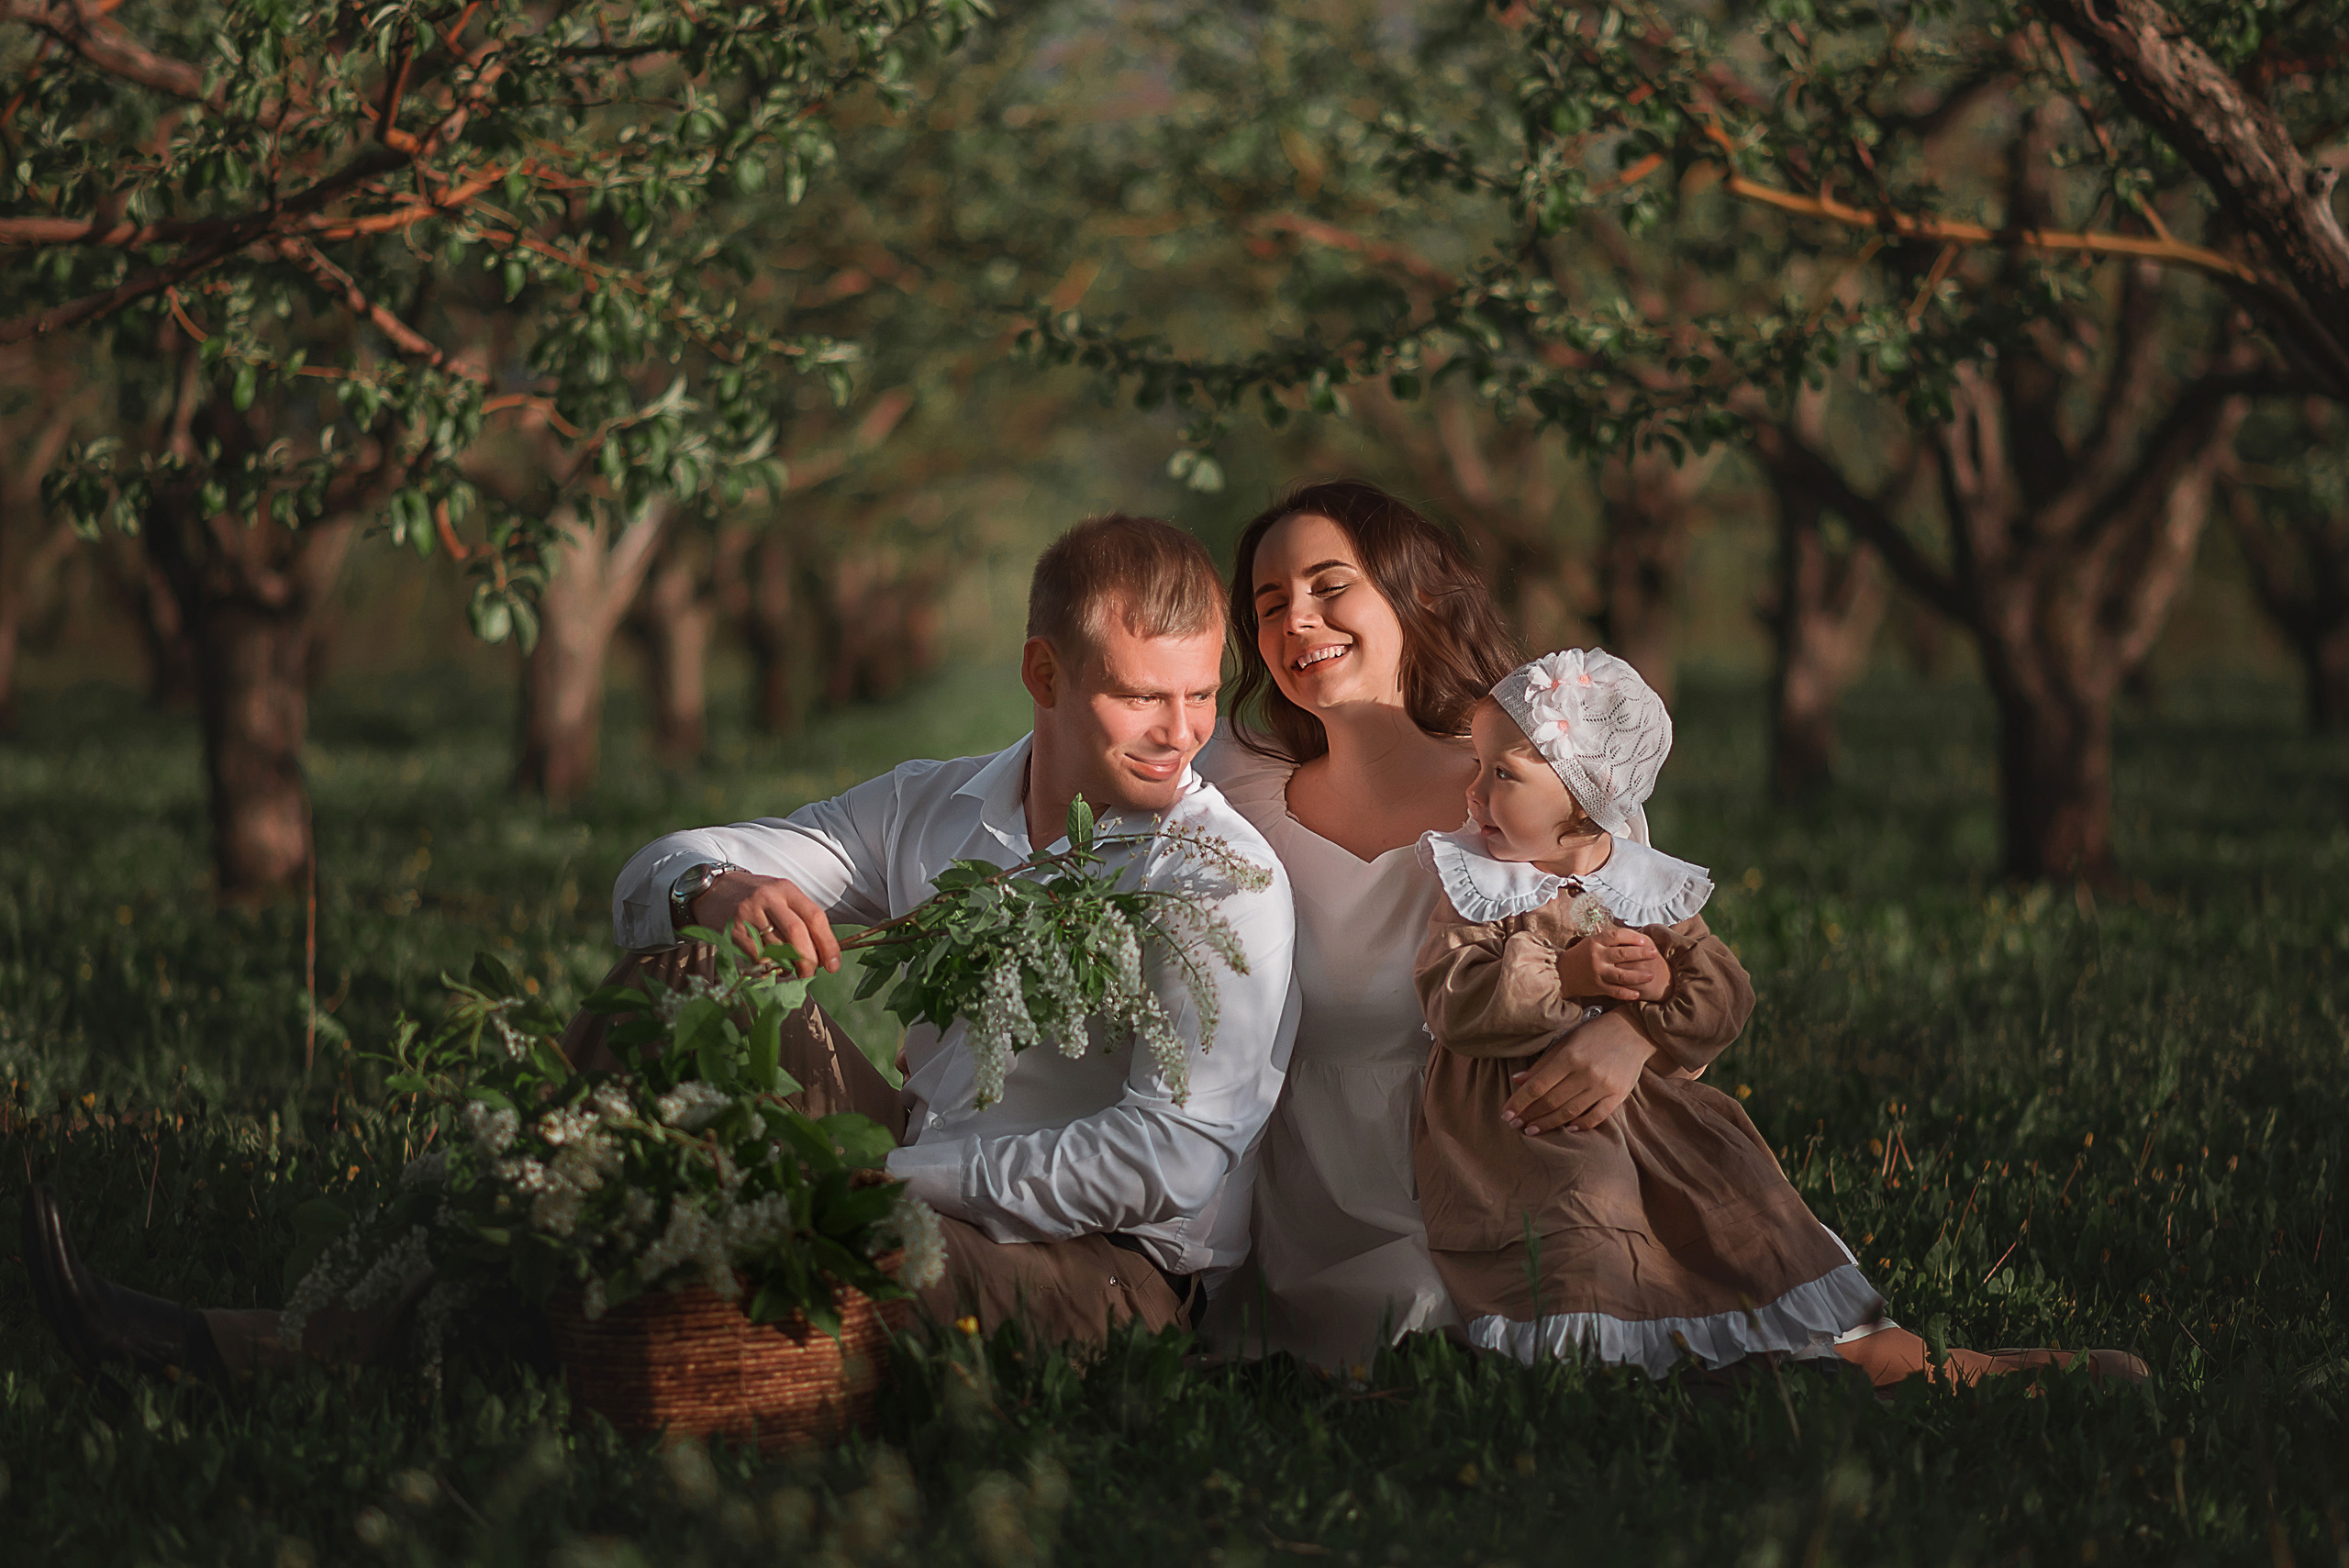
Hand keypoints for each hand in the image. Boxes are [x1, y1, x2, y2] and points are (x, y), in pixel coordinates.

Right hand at [686, 871, 839, 975]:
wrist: (711, 889)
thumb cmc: (753, 897)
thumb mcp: (779, 896)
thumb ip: (800, 918)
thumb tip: (821, 953)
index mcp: (786, 889)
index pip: (815, 917)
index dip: (828, 944)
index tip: (834, 965)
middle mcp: (769, 898)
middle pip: (797, 933)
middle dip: (809, 959)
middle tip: (811, 973)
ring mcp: (749, 913)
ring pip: (777, 947)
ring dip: (789, 966)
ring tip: (791, 970)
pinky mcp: (733, 930)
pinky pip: (757, 956)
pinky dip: (769, 968)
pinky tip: (771, 967)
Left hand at [1503, 1010, 1657, 1133]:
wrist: (1635, 1030)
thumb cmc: (1595, 1034)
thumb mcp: (1566, 1040)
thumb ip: (1543, 1063)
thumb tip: (1517, 1080)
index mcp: (1570, 1056)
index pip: (1538, 1085)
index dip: (1520, 1102)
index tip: (1506, 1114)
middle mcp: (1586, 1072)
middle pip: (1552, 1101)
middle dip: (1530, 1115)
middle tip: (1514, 1125)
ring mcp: (1604, 1085)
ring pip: (1571, 1112)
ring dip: (1549, 1124)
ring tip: (1532, 1130)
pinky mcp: (1619, 1094)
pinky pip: (1597, 1116)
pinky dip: (1581, 1125)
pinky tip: (1566, 1129)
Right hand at [1556, 928, 1668, 1001]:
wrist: (1562, 973)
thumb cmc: (1582, 954)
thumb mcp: (1592, 942)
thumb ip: (1610, 940)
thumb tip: (1636, 937)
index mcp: (1596, 942)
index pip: (1617, 936)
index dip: (1633, 937)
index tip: (1645, 940)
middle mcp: (1597, 956)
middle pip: (1623, 954)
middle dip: (1641, 953)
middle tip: (1654, 953)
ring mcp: (1597, 972)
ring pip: (1621, 975)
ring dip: (1638, 975)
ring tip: (1651, 975)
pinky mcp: (1597, 986)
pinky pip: (1615, 991)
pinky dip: (1627, 993)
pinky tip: (1637, 994)